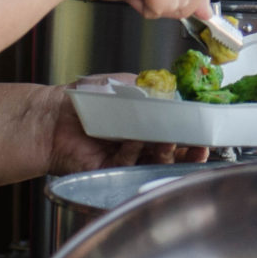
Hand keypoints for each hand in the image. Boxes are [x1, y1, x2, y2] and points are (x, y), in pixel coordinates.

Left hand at [36, 83, 208, 174]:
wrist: (52, 115)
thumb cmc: (84, 98)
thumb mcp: (125, 86)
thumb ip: (152, 90)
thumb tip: (176, 92)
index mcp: (143, 123)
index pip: (174, 131)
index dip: (191, 133)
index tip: (204, 131)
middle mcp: (137, 143)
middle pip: (170, 152)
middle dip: (187, 150)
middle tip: (199, 145)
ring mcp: (125, 159)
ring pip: (154, 162)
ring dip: (167, 155)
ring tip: (171, 143)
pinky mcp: (111, 171)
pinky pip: (130, 165)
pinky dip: (134, 152)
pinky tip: (134, 140)